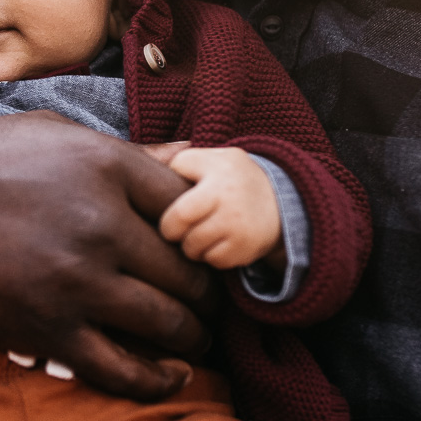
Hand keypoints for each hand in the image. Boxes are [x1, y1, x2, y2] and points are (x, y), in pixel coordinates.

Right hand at [0, 112, 215, 399]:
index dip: (208, 236)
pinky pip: (123, 370)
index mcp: (103, 164)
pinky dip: (158, 381)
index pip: (192, 208)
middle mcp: (97, 220)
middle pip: (190, 272)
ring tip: (196, 343)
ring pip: (169, 324)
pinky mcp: (45, 329)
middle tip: (211, 310)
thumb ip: (121, 151)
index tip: (207, 255)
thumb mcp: (49, 136)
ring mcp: (73, 279)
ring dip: (193, 340)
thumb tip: (192, 153)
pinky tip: (172, 378)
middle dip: (208, 297)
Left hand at [157, 148, 282, 270]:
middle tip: (180, 229)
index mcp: (217, 178)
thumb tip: (139, 161)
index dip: (167, 220)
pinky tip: (218, 242)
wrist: (281, 199)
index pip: (178, 213)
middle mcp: (230, 204)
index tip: (170, 218)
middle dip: (176, 234)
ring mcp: (240, 229)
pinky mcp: (246, 250)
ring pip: (195, 250)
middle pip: (183, 234)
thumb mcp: (208, 158)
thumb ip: (177, 161)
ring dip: (191, 246)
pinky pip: (213, 262)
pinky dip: (211, 256)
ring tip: (200, 232)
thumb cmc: (229, 177)